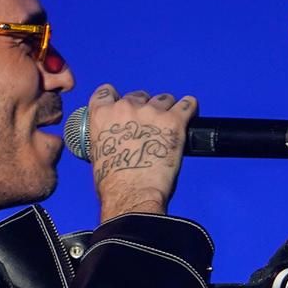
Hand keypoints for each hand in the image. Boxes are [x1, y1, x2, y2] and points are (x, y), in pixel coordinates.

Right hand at [86, 85, 196, 223]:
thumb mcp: (97, 153)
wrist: (131, 194)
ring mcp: (152, 112)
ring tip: (169, 125)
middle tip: (149, 125)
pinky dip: (189, 108)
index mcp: (102, 115)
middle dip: (144, 107)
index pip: (107, 92)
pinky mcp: (174, 121)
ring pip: (164, 99)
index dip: (116, 98)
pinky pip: (187, 105)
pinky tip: (190, 114)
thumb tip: (116, 140)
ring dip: (166, 109)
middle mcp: (126, 107)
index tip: (122, 106)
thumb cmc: (112, 183)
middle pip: (139, 95)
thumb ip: (106, 137)